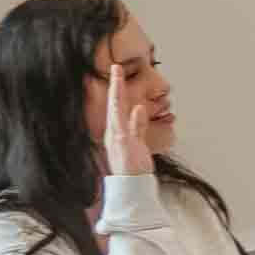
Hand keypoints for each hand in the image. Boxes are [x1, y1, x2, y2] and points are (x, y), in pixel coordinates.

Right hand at [91, 60, 158, 187]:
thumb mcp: (137, 141)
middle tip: (116, 66)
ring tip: (118, 77)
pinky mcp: (127, 148)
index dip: (116, 88)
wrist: (131, 187)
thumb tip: (140, 109)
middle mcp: (114, 132)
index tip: (117, 72)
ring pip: (117, 112)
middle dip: (115, 85)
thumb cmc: (133, 166)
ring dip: (118, 94)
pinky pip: (130, 132)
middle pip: (114, 104)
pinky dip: (134, 120)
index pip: (116, 105)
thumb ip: (138, 125)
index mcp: (116, 130)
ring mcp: (119, 139)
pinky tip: (137, 108)